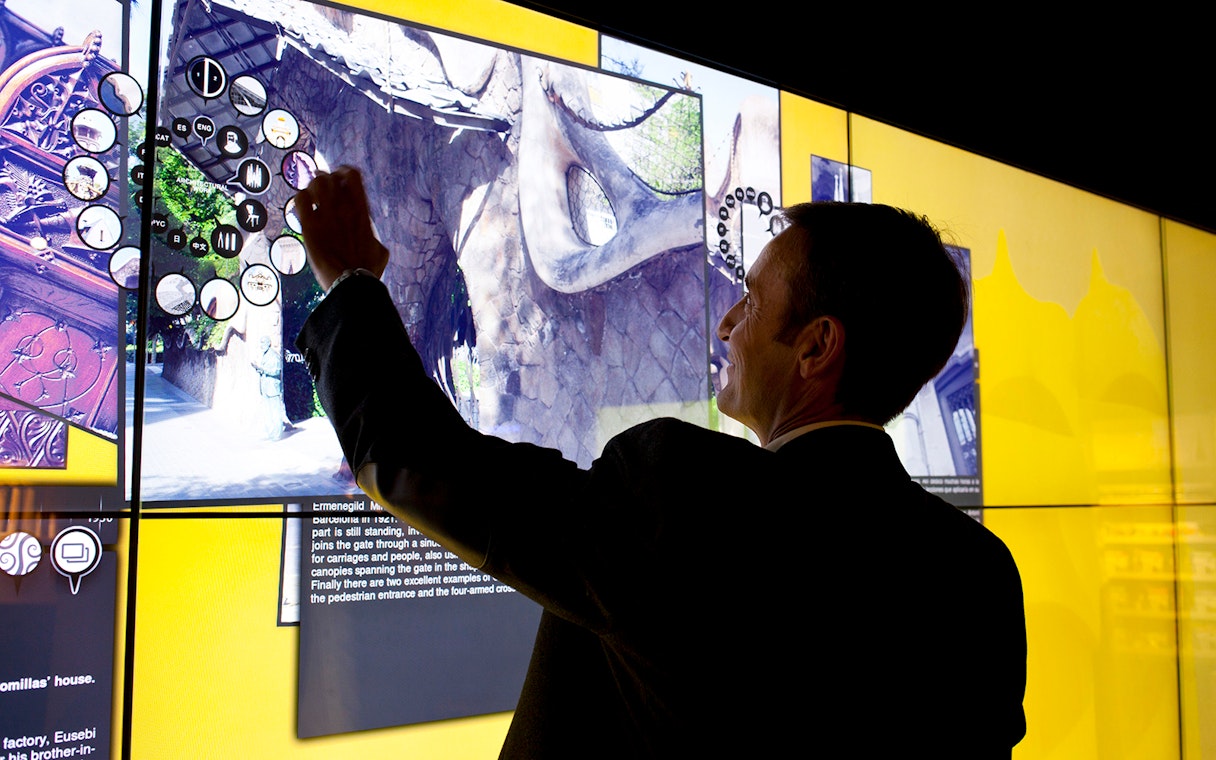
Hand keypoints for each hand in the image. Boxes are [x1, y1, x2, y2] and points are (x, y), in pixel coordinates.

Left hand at [294, 166, 389, 290]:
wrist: (351, 283)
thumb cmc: (367, 270)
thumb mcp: (380, 250)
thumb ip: (372, 236)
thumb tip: (370, 238)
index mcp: (362, 210)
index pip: (352, 175)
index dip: (344, 173)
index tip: (341, 180)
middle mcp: (343, 207)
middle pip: (330, 176)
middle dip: (325, 180)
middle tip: (322, 190)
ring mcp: (326, 216)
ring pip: (314, 183)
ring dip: (312, 187)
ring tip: (312, 198)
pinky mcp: (309, 227)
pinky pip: (300, 199)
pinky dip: (301, 199)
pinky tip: (304, 209)